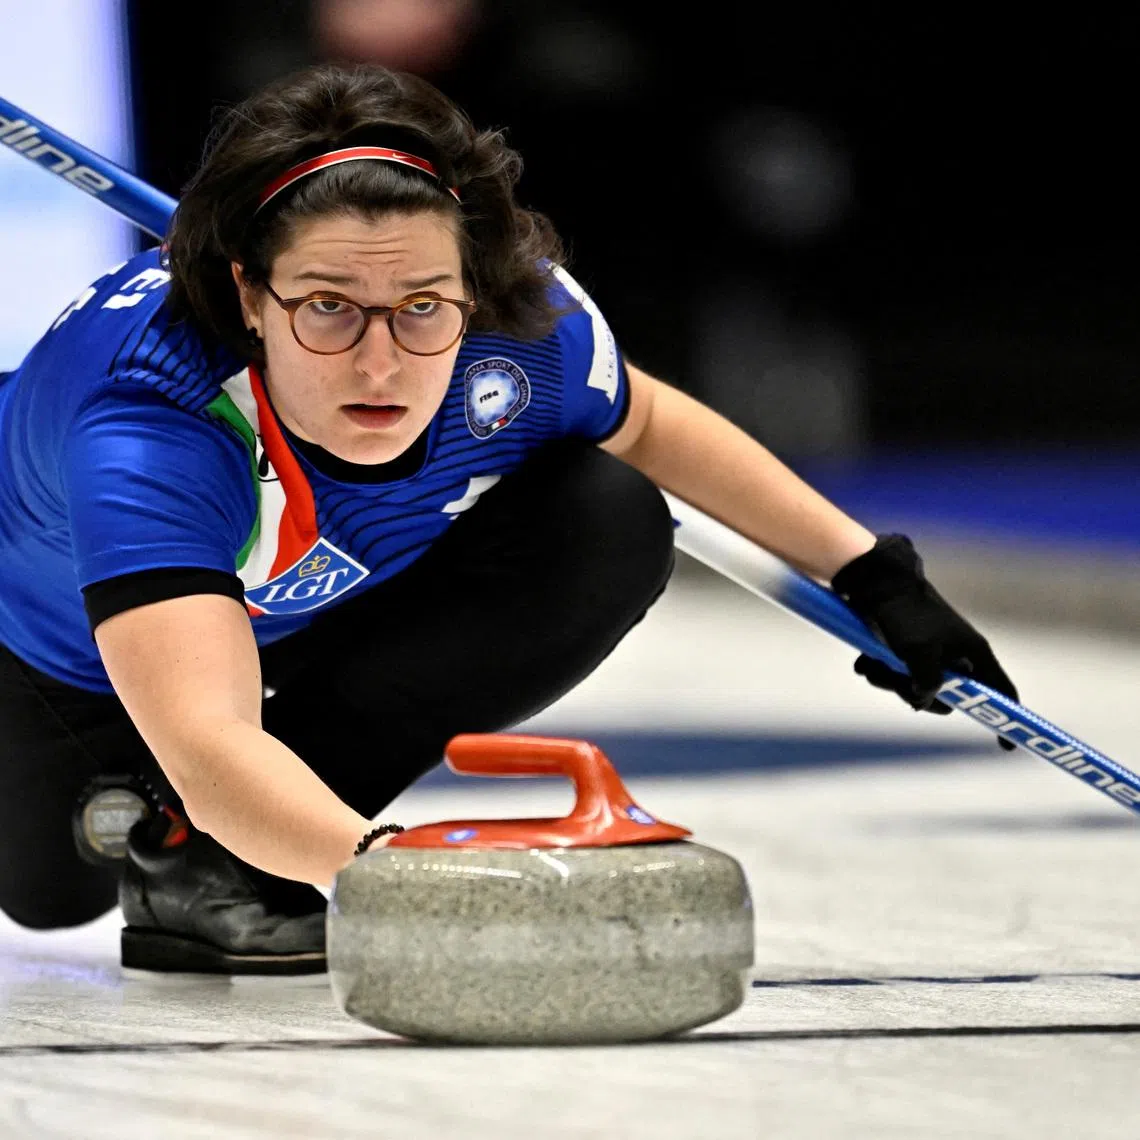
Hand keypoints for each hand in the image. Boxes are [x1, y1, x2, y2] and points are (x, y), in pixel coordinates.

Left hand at [831, 535, 1019, 750]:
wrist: (873, 583)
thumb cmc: (905, 616)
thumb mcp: (921, 657)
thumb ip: (930, 686)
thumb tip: (924, 698)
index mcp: (972, 653)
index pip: (1000, 690)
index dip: (1005, 716)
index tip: (1005, 746)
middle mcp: (954, 653)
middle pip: (944, 696)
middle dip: (913, 693)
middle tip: (896, 678)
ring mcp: (927, 650)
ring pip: (911, 685)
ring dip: (888, 679)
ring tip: (873, 662)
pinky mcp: (903, 645)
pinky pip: (893, 672)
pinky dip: (877, 669)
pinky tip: (865, 659)